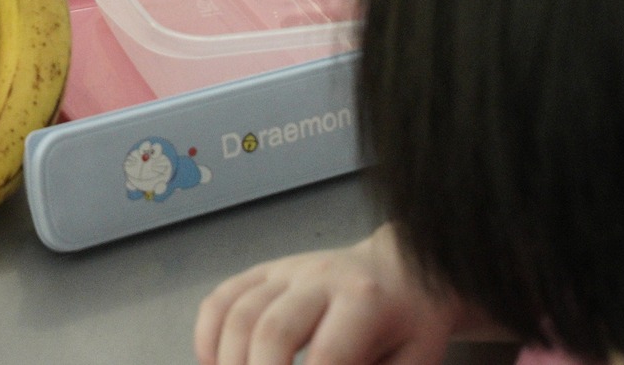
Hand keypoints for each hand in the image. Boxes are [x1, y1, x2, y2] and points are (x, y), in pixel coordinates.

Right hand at [194, 228, 465, 364]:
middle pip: (270, 330)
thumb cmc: (411, 326)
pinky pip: (223, 297)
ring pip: (238, 313)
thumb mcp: (415, 361)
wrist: (406, 268)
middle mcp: (319, 277)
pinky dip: (208, 336)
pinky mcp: (265, 270)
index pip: (328, 356)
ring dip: (229, 362)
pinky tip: (213, 364)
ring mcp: (287, 270)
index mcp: (364, 301)